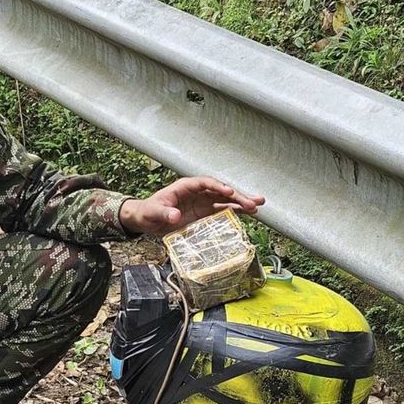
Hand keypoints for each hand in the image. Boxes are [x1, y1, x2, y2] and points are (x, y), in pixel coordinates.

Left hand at [119, 176, 264, 234]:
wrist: (145, 221)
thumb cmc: (147, 212)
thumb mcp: (152, 213)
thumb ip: (164, 214)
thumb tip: (175, 216)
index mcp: (185, 187)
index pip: (205, 183)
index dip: (218, 186)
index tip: (228, 192)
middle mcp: (197, 193)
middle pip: (220, 191)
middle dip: (237, 196)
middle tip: (253, 202)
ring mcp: (202, 203)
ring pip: (225, 201)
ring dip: (241, 203)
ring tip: (258, 206)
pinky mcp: (204, 215)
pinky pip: (222, 212)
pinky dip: (235, 213)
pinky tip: (248, 215)